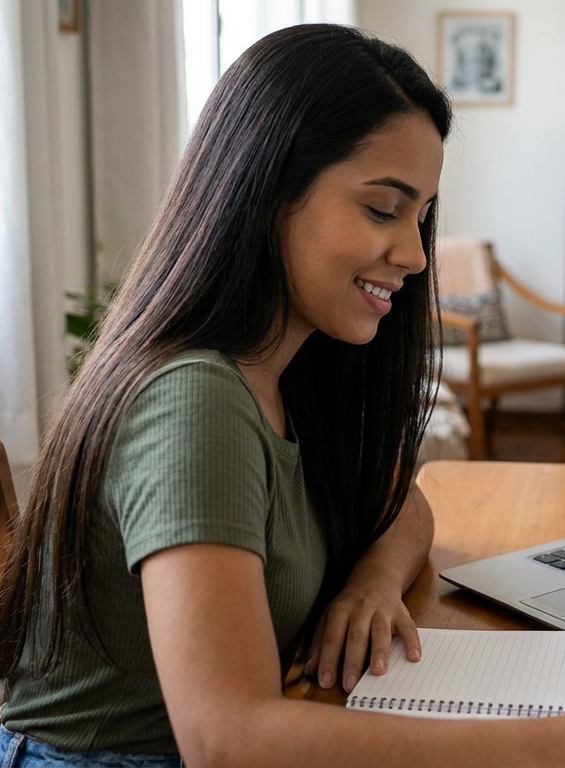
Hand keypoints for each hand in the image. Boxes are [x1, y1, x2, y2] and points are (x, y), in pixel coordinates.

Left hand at [304, 581, 420, 692]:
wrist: (376, 578)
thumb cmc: (350, 605)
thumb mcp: (330, 616)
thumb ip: (320, 642)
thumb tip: (311, 669)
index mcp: (340, 610)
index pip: (332, 636)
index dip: (328, 659)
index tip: (326, 681)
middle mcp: (361, 608)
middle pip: (356, 636)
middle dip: (352, 661)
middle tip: (350, 684)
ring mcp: (382, 610)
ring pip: (380, 631)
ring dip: (379, 651)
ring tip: (378, 671)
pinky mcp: (401, 613)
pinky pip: (408, 627)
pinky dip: (412, 642)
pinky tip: (413, 657)